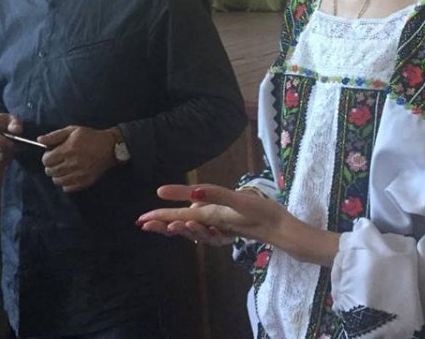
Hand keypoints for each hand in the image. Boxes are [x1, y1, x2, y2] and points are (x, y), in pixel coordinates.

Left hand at [38, 125, 114, 192]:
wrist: (110, 148)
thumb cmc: (90, 137)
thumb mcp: (73, 130)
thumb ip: (54, 136)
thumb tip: (39, 140)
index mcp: (68, 150)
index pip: (46, 161)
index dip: (47, 157)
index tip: (52, 155)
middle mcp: (72, 164)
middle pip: (50, 172)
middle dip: (50, 166)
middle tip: (57, 161)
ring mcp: (79, 175)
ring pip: (57, 181)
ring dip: (57, 175)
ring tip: (64, 168)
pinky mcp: (84, 182)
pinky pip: (67, 188)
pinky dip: (66, 184)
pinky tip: (70, 175)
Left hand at [138, 184, 339, 265]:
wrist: (283, 231)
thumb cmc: (263, 214)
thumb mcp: (240, 200)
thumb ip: (215, 195)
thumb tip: (192, 193)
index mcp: (211, 215)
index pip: (180, 214)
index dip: (161, 214)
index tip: (141, 218)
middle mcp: (213, 222)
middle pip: (181, 224)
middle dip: (161, 223)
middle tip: (142, 224)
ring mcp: (221, 226)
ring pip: (191, 227)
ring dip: (174, 225)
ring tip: (159, 224)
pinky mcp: (229, 227)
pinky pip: (204, 229)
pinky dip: (193, 226)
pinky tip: (193, 222)